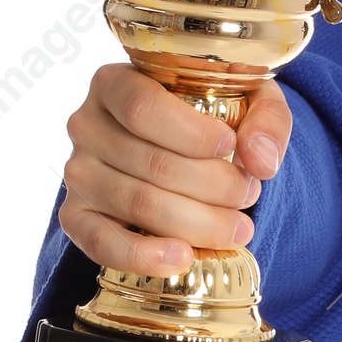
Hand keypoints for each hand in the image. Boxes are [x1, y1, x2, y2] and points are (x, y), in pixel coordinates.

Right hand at [60, 64, 293, 274]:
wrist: (182, 156)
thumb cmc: (210, 120)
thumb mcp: (246, 100)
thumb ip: (266, 120)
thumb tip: (261, 161)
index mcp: (115, 83)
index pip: (143, 107)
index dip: (192, 134)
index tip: (230, 148)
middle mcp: (86, 125)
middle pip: (151, 163)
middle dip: (213, 186)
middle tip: (248, 195)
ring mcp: (77, 173)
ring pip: (139, 204)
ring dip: (198, 223)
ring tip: (236, 227)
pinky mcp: (76, 217)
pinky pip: (101, 242)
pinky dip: (144, 256)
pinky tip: (182, 258)